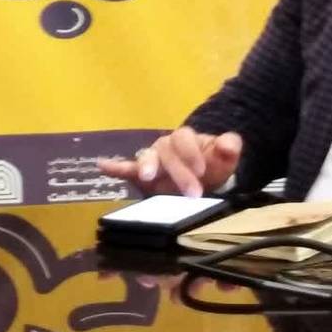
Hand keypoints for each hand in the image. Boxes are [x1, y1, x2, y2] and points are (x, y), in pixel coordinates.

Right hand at [97, 127, 241, 196]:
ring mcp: (152, 160)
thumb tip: (229, 144)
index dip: (191, 152)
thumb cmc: (211, 165)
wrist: (202, 177)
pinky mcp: (141, 175)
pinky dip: (114, 167)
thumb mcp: (224, 159)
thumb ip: (229, 149)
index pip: (183, 138)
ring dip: (146, 165)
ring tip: (147, 177)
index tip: (201, 170)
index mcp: (185, 139)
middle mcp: (165, 146)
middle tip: (192, 193)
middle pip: (166, 151)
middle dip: (178, 171)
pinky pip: (126, 169)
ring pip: (146, 157)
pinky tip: (102, 166)